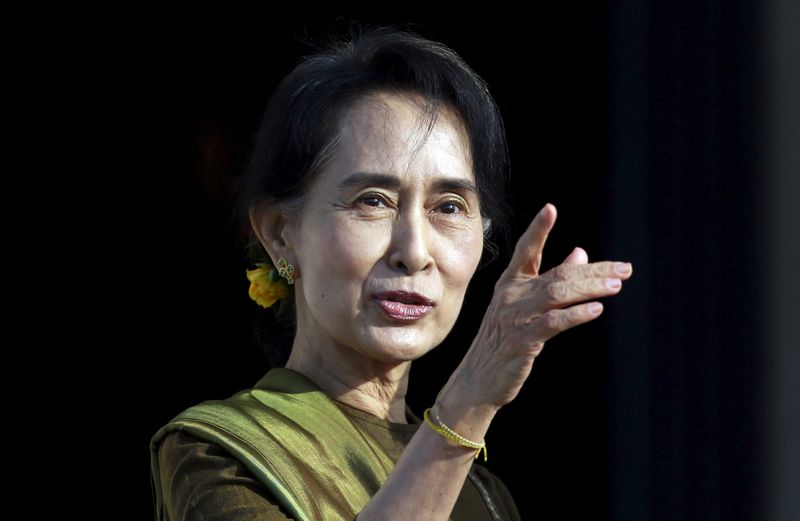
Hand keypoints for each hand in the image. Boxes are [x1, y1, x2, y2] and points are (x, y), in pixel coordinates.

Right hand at [447, 203, 632, 410]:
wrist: (477, 380)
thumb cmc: (502, 342)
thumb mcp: (523, 307)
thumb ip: (549, 280)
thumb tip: (580, 254)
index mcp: (510, 284)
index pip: (526, 250)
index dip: (538, 230)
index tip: (550, 209)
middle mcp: (511, 295)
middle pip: (557, 274)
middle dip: (593, 270)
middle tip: (624, 269)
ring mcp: (515, 317)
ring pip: (557, 294)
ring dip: (590, 288)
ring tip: (616, 285)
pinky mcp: (522, 340)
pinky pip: (553, 322)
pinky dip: (576, 314)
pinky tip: (596, 309)